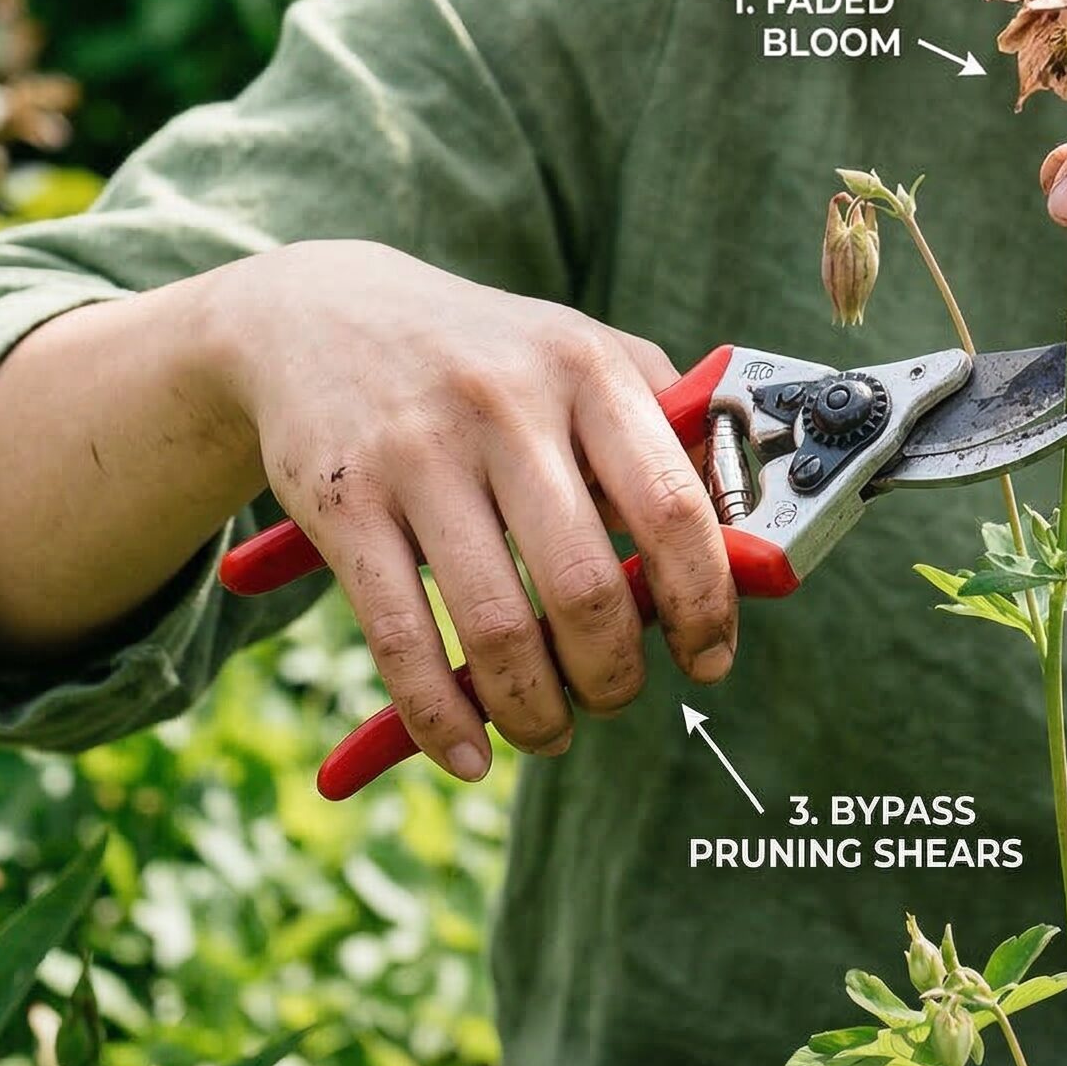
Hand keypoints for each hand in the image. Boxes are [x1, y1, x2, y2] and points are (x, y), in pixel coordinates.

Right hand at [210, 240, 735, 781]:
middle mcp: (506, 403)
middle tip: (615, 695)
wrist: (322, 313)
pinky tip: (466, 752)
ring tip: (549, 728)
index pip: (673, 504)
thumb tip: (744, 546)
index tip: (711, 657)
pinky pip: (401, 638)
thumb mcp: (584, 355)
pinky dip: (438, 718)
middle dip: (612, 672)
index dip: (705, 600)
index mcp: (587, 368)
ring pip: (494, 627)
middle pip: (585, 585)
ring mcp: (417, 452)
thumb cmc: (491, 356)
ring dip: (534, 709)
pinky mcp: (341, 502)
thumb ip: (667, 432)